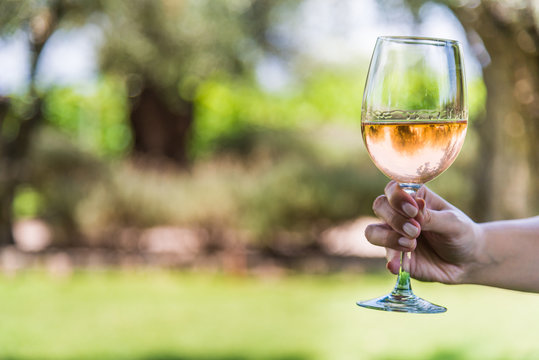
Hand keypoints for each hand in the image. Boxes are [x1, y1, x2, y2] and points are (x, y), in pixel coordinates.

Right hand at [365, 181, 482, 283]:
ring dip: (387, 238)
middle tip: (415, 231)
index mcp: (413, 197)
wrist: (468, 261)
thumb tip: (415, 208)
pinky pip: (385, 257)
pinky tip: (397, 265)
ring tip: (411, 246)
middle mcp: (399, 214)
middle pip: (379, 207)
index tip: (414, 209)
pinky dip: (390, 261)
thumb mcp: (453, 223)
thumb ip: (432, 217)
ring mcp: (394, 235)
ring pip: (372, 232)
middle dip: (394, 219)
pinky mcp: (396, 256)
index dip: (397, 197)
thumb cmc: (461, 233)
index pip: (393, 189)